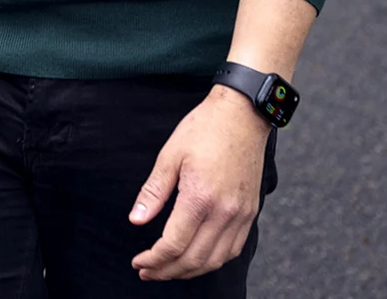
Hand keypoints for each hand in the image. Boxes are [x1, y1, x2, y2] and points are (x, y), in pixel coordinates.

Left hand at [129, 85, 270, 280]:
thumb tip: (136, 220)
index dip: (154, 259)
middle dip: (168, 271)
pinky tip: (197, 258)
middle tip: (148, 271)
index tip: (139, 262)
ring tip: (168, 270)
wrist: (242, 115)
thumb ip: (153, 192)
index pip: (174, 244)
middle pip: (195, 259)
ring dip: (190, 271)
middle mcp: (225, 212)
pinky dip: (213, 260)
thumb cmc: (204, 129)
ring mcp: (241, 215)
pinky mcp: (250, 212)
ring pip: (216, 260)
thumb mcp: (170, 155)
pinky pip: (233, 249)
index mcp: (200, 198)